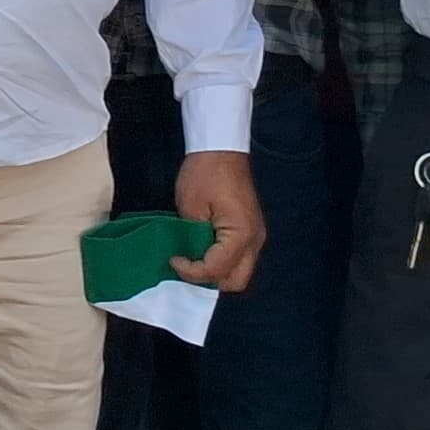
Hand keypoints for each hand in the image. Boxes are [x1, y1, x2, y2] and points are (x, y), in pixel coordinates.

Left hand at [171, 150, 266, 293]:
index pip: (216, 270)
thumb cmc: (204, 173)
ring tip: (193, 261)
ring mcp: (256, 236)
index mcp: (241, 235)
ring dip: (217, 273)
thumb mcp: (191, 207)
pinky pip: (239, 258)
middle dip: (209, 281)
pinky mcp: (251, 230)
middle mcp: (254, 241)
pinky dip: (222, 262)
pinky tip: (203, 252)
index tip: (173, 259)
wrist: (221, 148)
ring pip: (239, 272)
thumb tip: (188, 256)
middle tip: (186, 267)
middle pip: (236, 281)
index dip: (191, 272)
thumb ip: (192, 238)